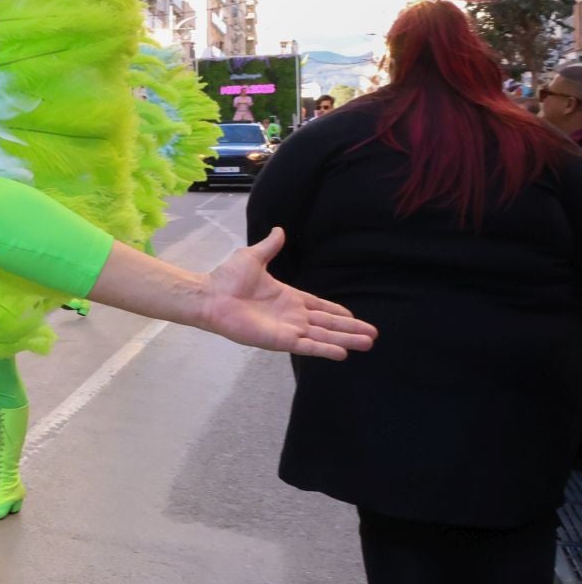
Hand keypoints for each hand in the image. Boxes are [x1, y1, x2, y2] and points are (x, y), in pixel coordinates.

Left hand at [199, 228, 376, 360]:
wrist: (210, 295)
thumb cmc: (228, 278)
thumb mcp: (253, 257)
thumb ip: (270, 247)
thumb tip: (279, 229)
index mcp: (288, 297)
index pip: (319, 305)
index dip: (337, 311)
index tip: (354, 315)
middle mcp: (292, 315)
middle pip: (328, 323)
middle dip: (350, 328)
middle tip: (373, 334)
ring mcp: (288, 329)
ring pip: (324, 336)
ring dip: (345, 340)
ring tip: (368, 343)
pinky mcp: (281, 340)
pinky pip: (308, 346)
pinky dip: (325, 350)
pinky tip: (343, 354)